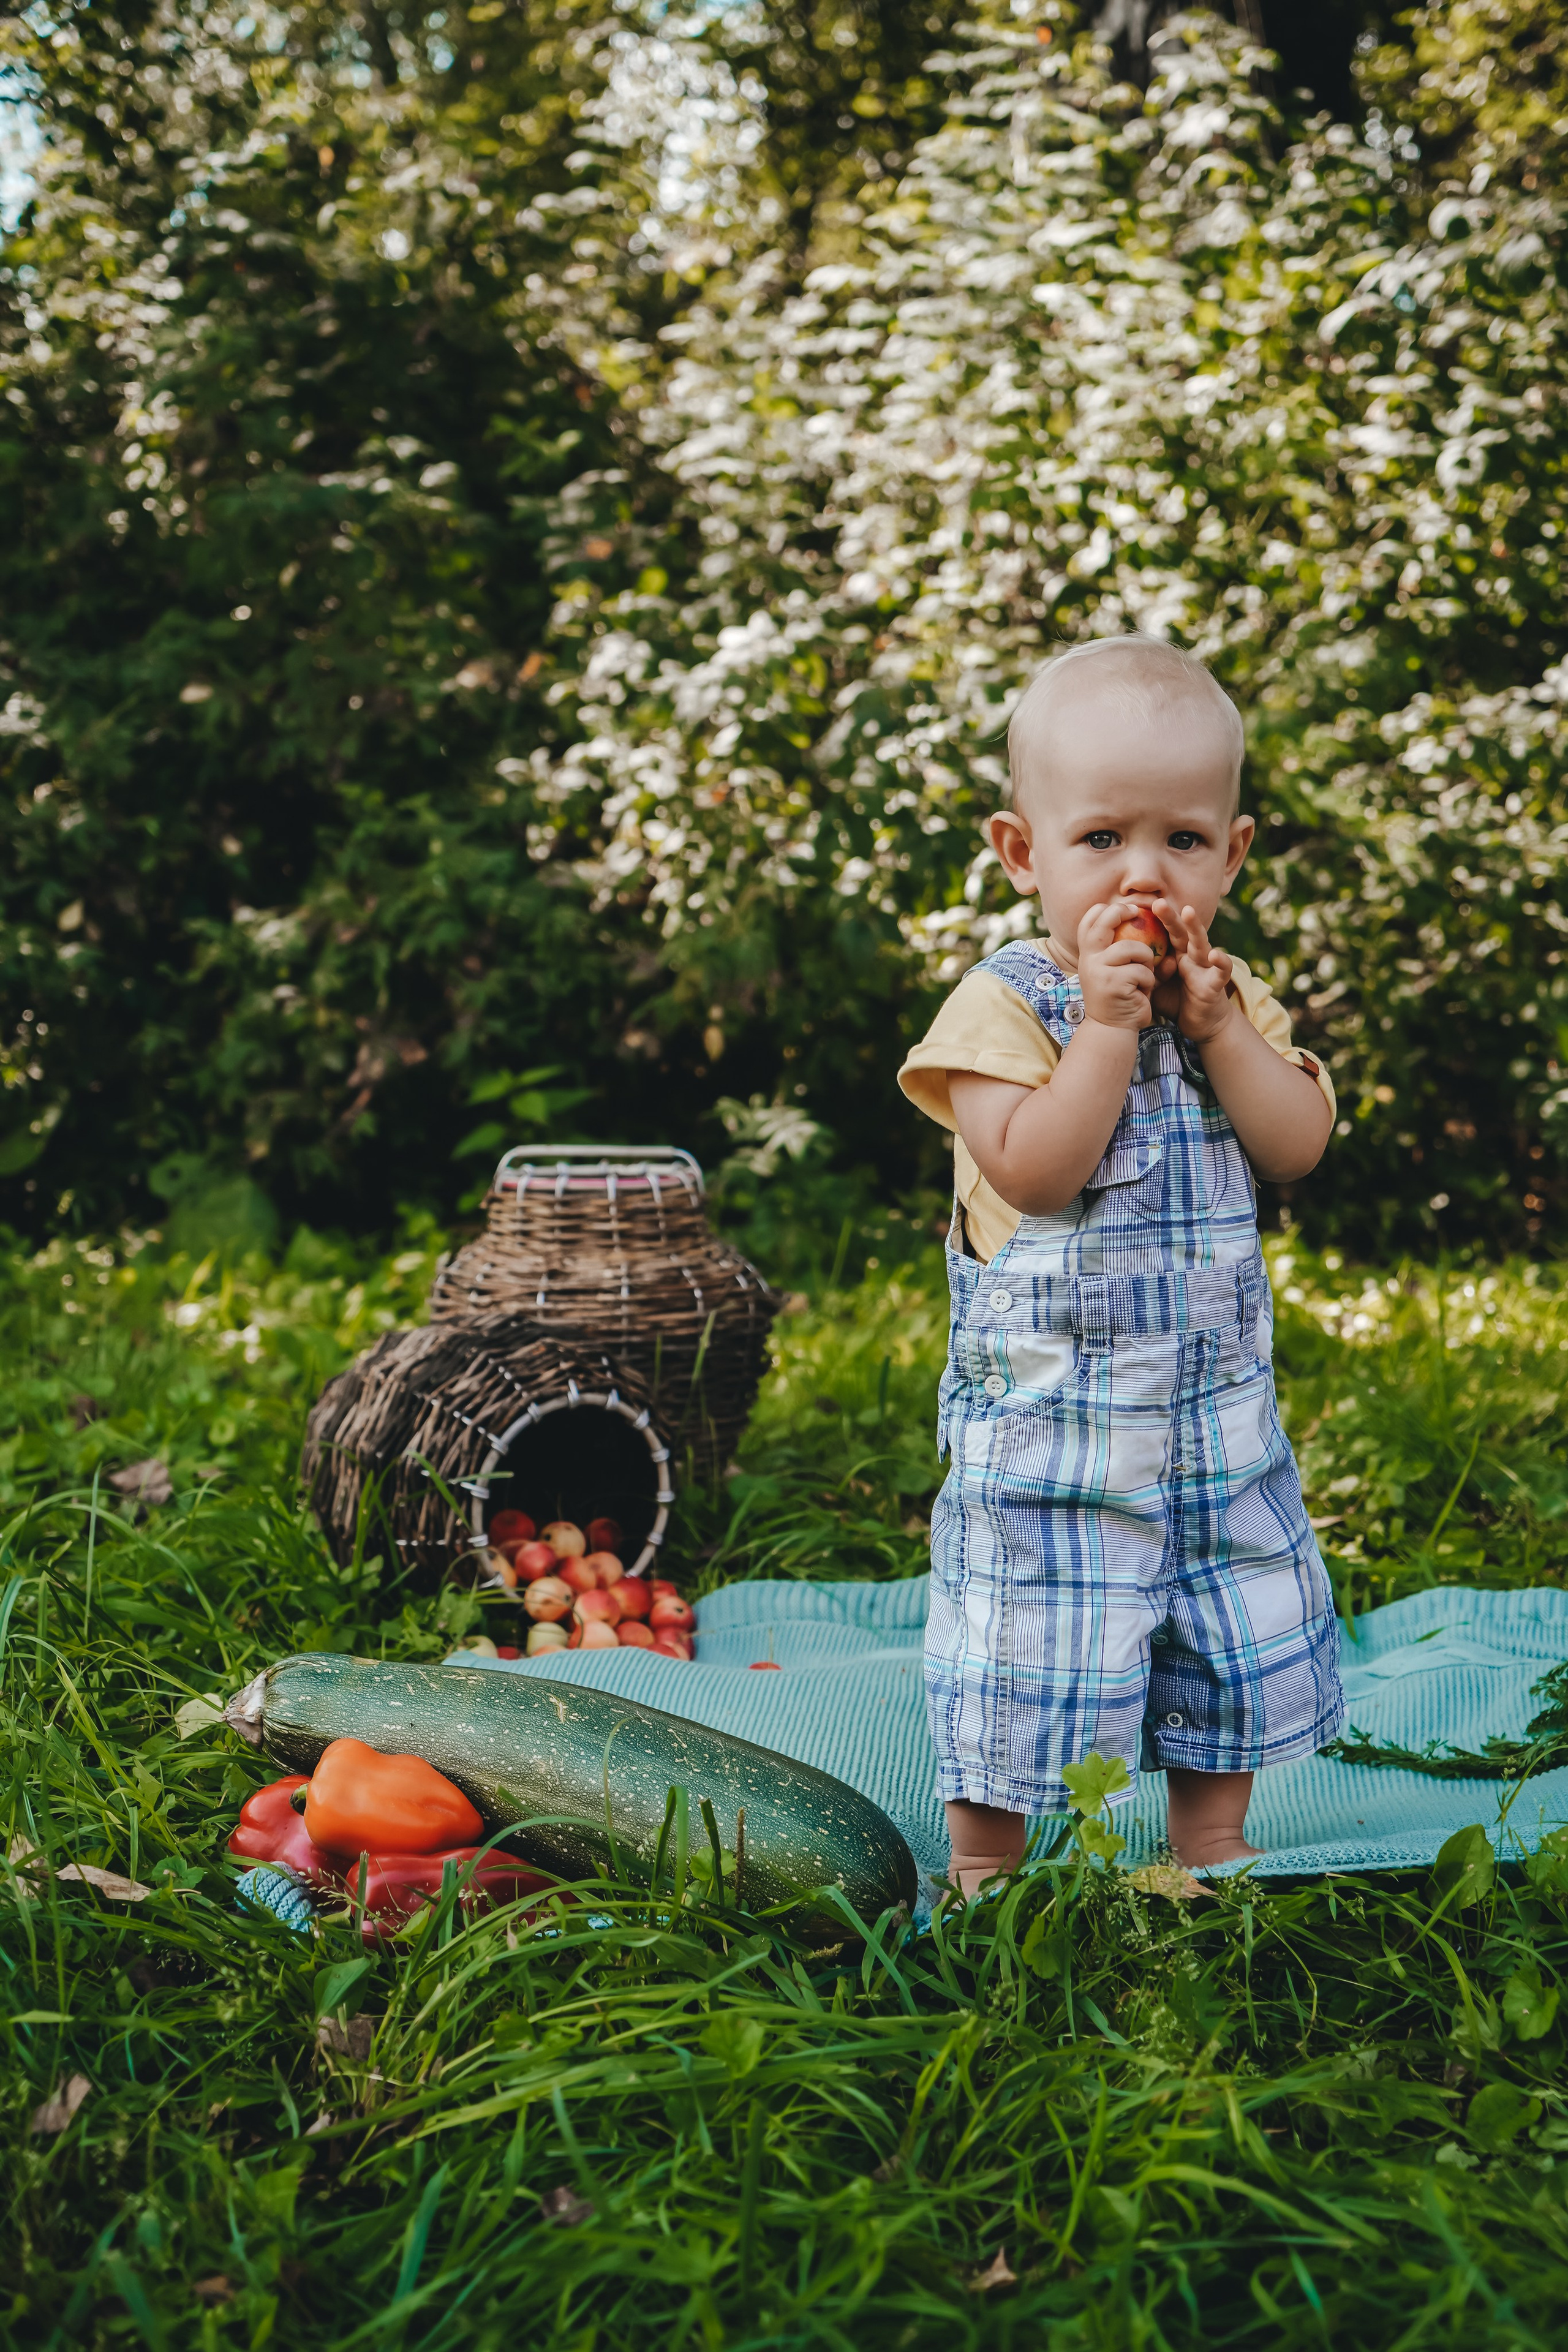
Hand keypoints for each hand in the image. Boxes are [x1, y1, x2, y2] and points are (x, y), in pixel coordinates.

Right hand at [1076, 899, 1163, 1031]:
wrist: (1111, 1029)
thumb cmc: (1119, 996)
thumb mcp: (1113, 970)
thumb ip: (1118, 948)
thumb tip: (1138, 915)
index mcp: (1087, 954)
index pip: (1088, 921)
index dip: (1106, 909)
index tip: (1126, 910)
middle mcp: (1089, 959)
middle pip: (1105, 922)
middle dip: (1123, 912)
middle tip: (1138, 913)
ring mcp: (1099, 970)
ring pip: (1133, 947)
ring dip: (1146, 959)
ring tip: (1145, 974)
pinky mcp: (1114, 983)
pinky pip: (1142, 971)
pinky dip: (1148, 981)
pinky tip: (1142, 992)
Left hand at [1152, 901, 1235, 1041]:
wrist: (1201, 1023)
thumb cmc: (1177, 1000)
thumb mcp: (1155, 986)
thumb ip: (1145, 972)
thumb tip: (1125, 960)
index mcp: (1176, 954)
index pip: (1164, 934)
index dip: (1154, 921)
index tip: (1139, 908)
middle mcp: (1191, 956)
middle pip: (1180, 932)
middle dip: (1170, 917)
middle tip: (1157, 902)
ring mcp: (1204, 967)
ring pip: (1201, 943)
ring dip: (1195, 927)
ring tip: (1188, 911)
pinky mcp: (1216, 982)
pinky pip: (1221, 971)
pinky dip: (1221, 962)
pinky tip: (1215, 954)